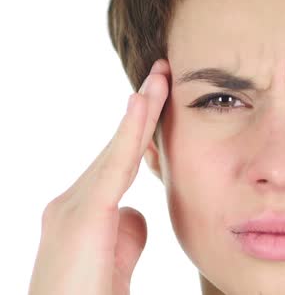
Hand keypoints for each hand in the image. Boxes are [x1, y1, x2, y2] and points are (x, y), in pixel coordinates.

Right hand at [28, 59, 169, 294]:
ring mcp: (72, 206)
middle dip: (143, 110)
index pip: (118, 162)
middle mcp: (72, 202)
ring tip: (162, 75)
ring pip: (117, 150)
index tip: (160, 100)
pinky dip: (130, 133)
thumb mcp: (115, 260)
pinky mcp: (82, 216)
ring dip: (142, 111)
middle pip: (117, 148)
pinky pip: (114, 167)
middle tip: (164, 72)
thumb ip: (125, 233)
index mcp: (83, 213)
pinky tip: (143, 102)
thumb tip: (136, 212)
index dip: (140, 130)